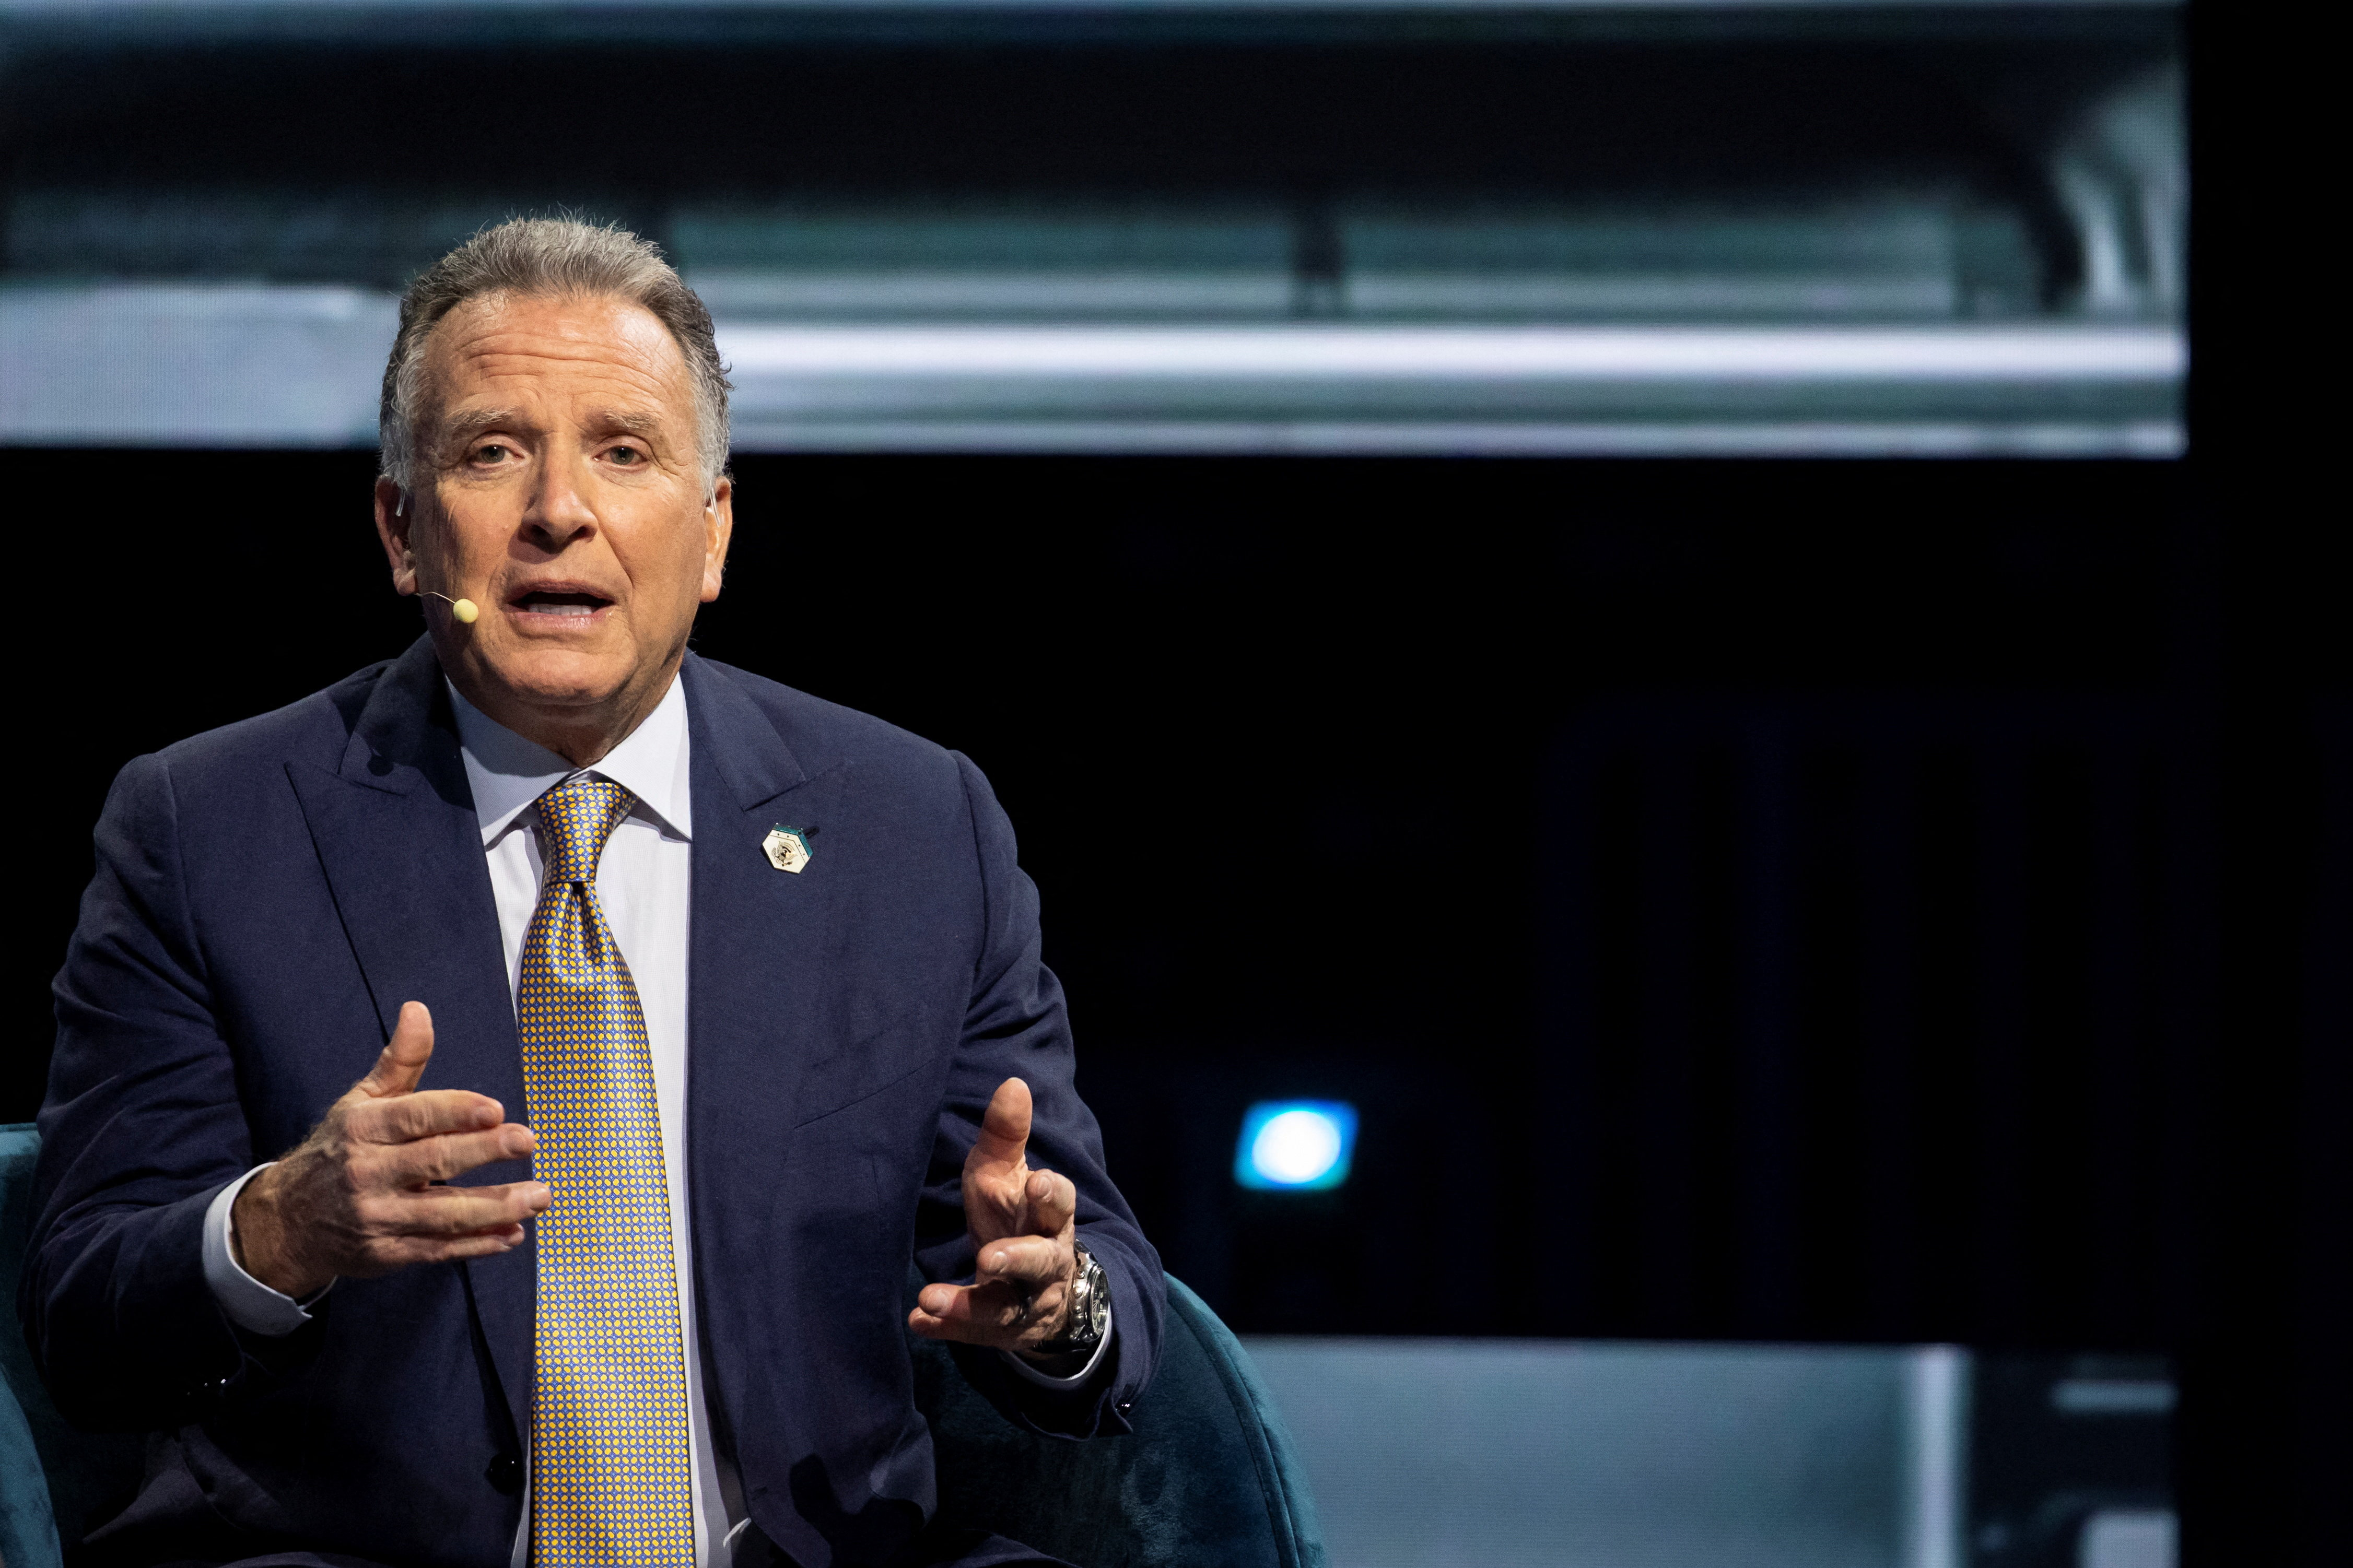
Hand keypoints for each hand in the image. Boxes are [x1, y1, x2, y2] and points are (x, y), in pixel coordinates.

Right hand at [231, 1002, 550, 1298]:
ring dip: (496, 1206)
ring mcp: (378, 1217)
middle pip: (433, 1162)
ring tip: (540, 1195)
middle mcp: (368, 1173)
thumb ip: (400, 1060)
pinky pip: (439, 1249)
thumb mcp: (361, 1101)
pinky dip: (478, 1244)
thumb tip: (419, 1009)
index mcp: (364, 1129)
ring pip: (444, 1213)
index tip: (497, 1109)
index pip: (414, 1117)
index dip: (456, 1112)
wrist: (287, 1220)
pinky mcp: (386, 1254)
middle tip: (528, 1141)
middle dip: (484, 1151)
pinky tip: (514, 1234)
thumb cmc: (339, 1150)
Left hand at [908, 1077, 1081, 1363]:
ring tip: (929, 1300)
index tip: (1037, 1184)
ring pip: (1005, 1307)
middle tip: (987, 1257)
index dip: (1051, 1195)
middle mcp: (1046, 1261)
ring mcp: (1025, 1302)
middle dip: (1016, 1259)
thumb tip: (1013, 1083)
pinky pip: (975, 1333)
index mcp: (1049, 1217)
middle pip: (1039, 1260)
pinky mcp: (1001, 1331)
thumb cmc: (1016, 1216)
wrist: (1045, 1289)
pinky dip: (947, 1328)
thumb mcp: (1009, 1176)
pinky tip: (917, 1321)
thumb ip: (1007, 1136)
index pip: (1059, 1203)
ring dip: (967, 1305)